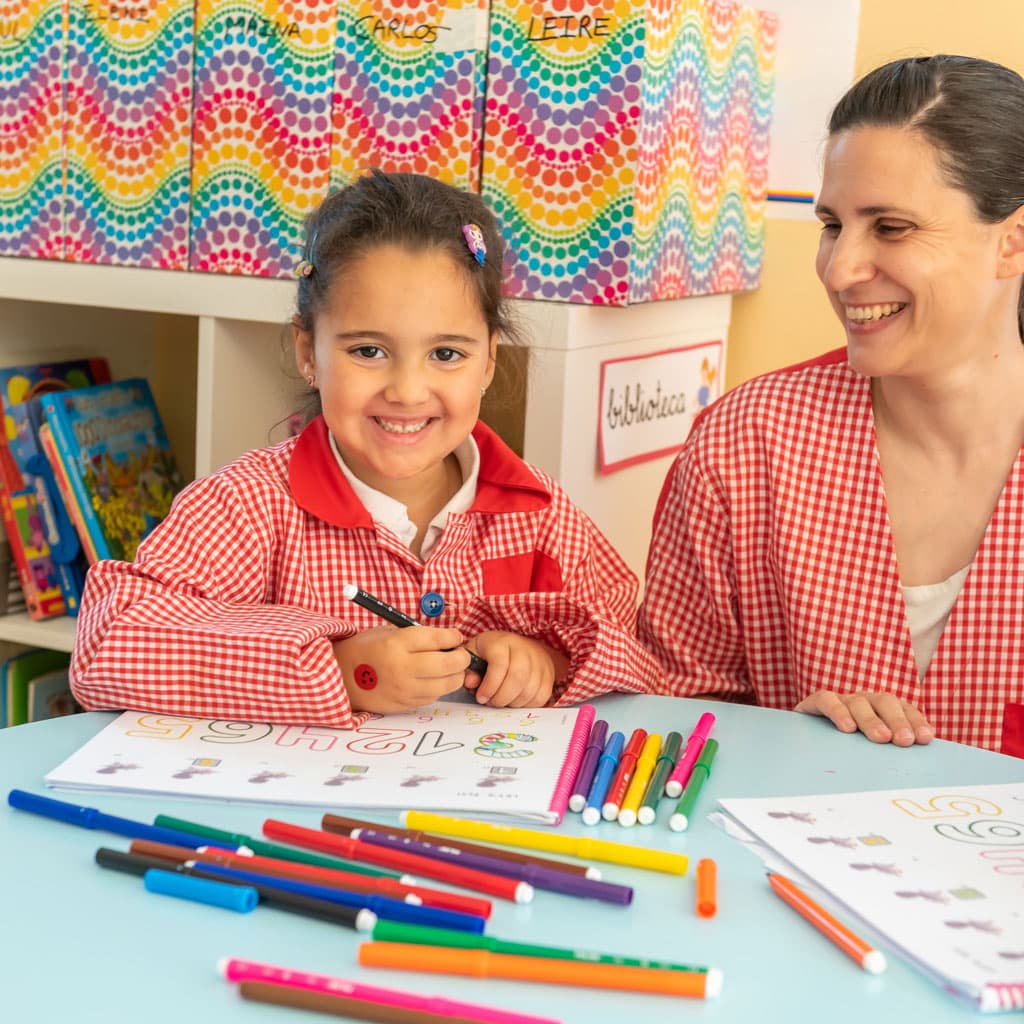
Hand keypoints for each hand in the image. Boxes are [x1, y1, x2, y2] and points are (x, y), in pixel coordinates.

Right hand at [333, 626, 470, 713]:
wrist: (341, 676)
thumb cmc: (366, 649)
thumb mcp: (388, 633)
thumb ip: (417, 637)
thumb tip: (448, 642)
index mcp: (397, 644)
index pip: (438, 640)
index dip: (453, 637)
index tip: (455, 637)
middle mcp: (402, 668)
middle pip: (447, 664)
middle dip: (461, 658)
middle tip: (460, 654)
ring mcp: (404, 689)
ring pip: (446, 684)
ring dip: (455, 675)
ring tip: (450, 668)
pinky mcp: (404, 704)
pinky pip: (433, 697)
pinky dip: (439, 688)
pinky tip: (434, 680)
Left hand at [462, 632, 564, 707]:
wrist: (521, 645)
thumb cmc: (492, 651)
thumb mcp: (474, 653)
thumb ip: (468, 668)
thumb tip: (471, 682)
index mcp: (502, 642)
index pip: (500, 664)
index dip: (489, 685)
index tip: (481, 697)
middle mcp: (523, 648)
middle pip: (517, 677)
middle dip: (501, 698)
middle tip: (491, 703)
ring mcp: (539, 661)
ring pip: (530, 689)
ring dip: (513, 703)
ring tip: (502, 701)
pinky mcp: (548, 674)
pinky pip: (541, 696)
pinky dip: (527, 704)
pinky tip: (516, 700)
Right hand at [794, 689, 934, 745]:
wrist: (804, 747)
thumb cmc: (844, 751)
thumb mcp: (870, 752)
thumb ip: (890, 754)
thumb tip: (915, 768)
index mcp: (882, 710)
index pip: (904, 708)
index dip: (915, 720)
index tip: (924, 738)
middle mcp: (864, 702)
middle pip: (884, 702)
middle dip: (897, 720)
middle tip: (904, 740)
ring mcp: (841, 700)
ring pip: (858, 702)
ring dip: (871, 719)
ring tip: (880, 737)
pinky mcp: (816, 703)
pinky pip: (827, 700)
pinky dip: (837, 711)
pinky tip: (846, 727)